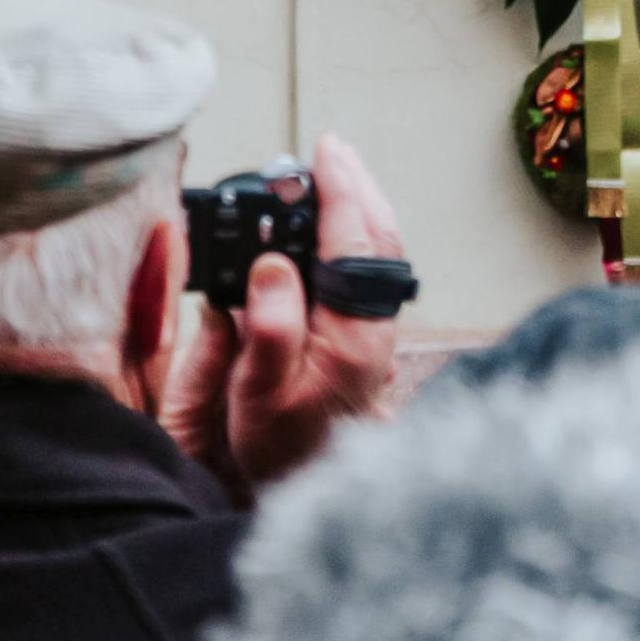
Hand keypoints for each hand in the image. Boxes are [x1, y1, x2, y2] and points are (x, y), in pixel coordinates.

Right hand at [161, 134, 404, 501]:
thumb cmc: (282, 449)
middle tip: (330, 149)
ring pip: (379, 254)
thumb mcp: (259, 392)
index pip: (354, 245)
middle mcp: (374, 329)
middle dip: (356, 187)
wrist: (309, 490)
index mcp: (354, 336)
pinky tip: (336, 227)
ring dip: (359, 208)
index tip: (325, 154)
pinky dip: (356, 237)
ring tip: (334, 173)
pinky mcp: (364, 339)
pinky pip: (368, 273)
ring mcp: (374, 333)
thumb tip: (272, 264)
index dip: (340, 193)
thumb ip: (269, 327)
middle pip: (378, 238)